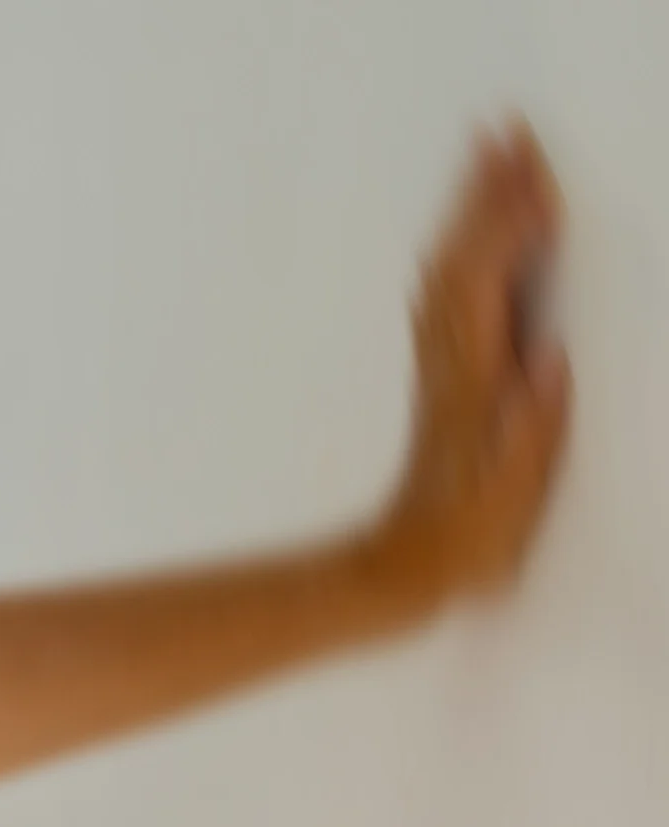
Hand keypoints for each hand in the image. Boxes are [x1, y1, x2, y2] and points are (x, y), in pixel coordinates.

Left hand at [365, 119, 571, 605]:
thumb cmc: (466, 539)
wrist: (403, 569)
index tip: (535, 178)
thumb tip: (549, 360)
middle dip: (485, 193)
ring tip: (488, 158)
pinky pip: (446, 297)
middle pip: (462, 260)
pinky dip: (462, 251)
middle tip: (502, 131)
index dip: (510, 228)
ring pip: (448, 271)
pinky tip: (467, 238)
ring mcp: (441, 370)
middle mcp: (448, 365)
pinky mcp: (442, 381)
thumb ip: (533, 427)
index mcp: (472, 383)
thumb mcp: (513, 493)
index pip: (489, 284)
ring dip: (469, 212)